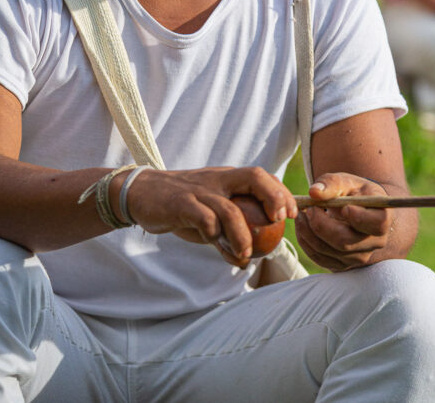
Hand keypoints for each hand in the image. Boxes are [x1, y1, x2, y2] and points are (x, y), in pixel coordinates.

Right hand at [120, 166, 297, 267]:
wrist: (142, 195)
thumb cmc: (181, 206)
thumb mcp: (208, 216)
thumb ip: (227, 232)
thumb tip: (248, 258)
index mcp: (227, 178)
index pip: (261, 176)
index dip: (280, 191)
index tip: (292, 213)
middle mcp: (217, 179)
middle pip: (253, 177)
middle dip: (273, 196)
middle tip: (279, 220)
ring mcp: (199, 190)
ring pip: (229, 207)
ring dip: (242, 234)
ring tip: (245, 255)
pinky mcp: (180, 204)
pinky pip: (202, 217)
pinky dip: (212, 232)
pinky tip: (213, 243)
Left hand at [295, 172, 393, 271]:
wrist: (357, 211)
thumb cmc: (355, 194)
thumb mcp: (348, 182)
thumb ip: (332, 183)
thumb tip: (314, 192)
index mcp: (382, 218)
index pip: (376, 224)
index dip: (359, 217)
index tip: (344, 206)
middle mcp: (374, 242)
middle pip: (345, 241)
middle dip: (321, 224)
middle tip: (309, 208)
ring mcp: (358, 257)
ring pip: (328, 251)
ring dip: (308, 232)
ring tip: (301, 214)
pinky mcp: (342, 265)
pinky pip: (320, 258)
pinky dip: (306, 242)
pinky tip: (303, 226)